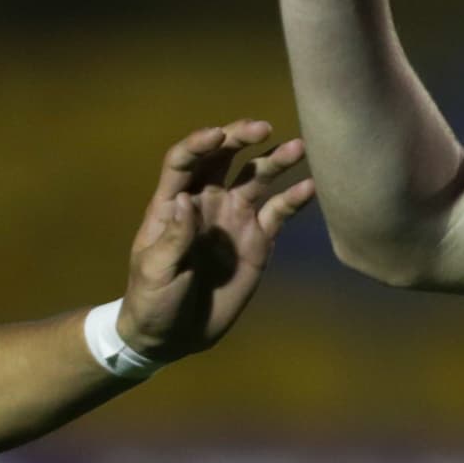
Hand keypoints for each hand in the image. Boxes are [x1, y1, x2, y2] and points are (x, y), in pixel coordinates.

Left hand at [115, 122, 317, 359]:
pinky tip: (311, 187)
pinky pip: (278, 212)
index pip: (185, 161)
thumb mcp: (155, 271)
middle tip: (263, 127)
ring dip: (275, 160)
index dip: (200, 144)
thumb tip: (187, 201)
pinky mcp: (258, 240)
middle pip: (223, 157)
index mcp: (173, 203)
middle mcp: (206, 201)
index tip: (218, 136)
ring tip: (298, 147)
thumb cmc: (152, 300)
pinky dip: (294, 199)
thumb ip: (173, 237)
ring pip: (256, 178)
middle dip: (241, 137)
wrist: (173, 334)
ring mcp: (234, 218)